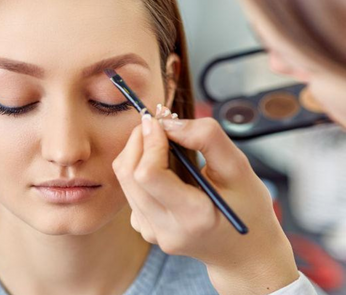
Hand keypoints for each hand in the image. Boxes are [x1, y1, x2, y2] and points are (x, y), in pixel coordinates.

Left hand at [112, 116, 298, 294]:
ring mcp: (151, 232)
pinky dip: (139, 169)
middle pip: (128, 174)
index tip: (159, 120)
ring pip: (124, 179)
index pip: (148, 174)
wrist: (242, 251)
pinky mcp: (144, 229)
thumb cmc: (247, 207)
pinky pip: (130, 190)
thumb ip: (207, 139)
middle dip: (138, 140)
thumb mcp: (239, 169)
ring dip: (137, 152)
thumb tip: (168, 122)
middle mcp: (164, 229)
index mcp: (192, 217)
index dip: (149, 141)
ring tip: (163, 142)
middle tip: (157, 123)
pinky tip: (164, 168)